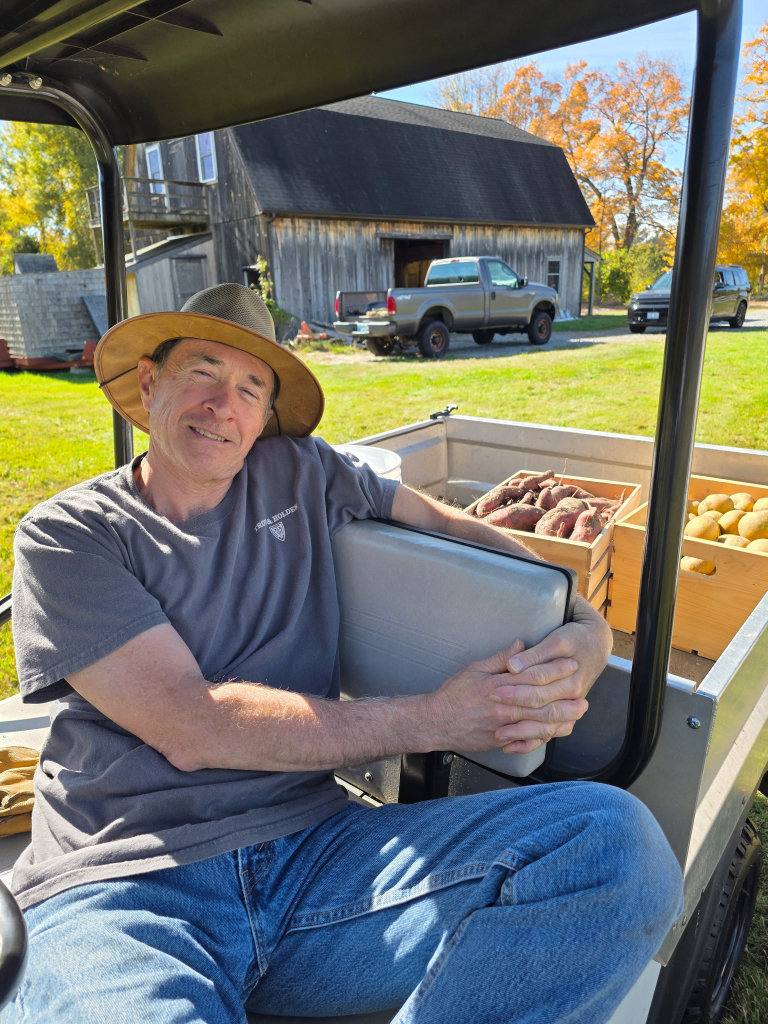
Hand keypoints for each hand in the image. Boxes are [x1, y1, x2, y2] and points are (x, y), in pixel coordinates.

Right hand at [427, 597, 610, 756]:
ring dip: (562, 717)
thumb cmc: (454, 694)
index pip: (533, 676)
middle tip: (583, 690)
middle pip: (542, 702)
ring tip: (578, 712)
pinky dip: (546, 736)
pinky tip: (558, 731)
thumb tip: (521, 645)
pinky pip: (528, 740)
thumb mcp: (475, 669)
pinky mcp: (502, 740)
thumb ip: (500, 659)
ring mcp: (504, 726)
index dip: (555, 670)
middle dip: (566, 696)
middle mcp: (504, 706)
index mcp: (498, 686)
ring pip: (539, 723)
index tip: (571, 664)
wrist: (436, 722)